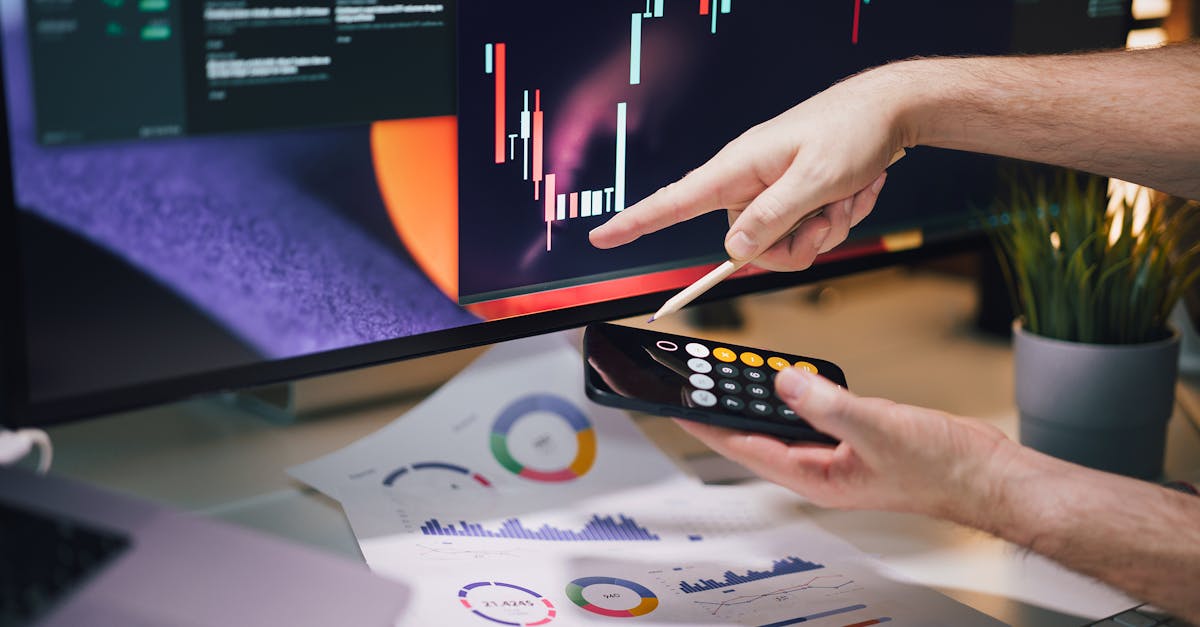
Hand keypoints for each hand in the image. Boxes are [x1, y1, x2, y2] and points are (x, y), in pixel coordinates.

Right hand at [590, 66, 910, 270]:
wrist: (889, 112)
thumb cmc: (852, 132)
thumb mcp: (817, 179)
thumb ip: (773, 218)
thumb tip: (734, 250)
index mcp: (738, 168)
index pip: (674, 202)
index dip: (636, 222)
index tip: (601, 238)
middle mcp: (749, 182)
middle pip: (748, 245)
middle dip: (798, 241)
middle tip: (831, 211)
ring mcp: (772, 191)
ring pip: (783, 244)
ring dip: (824, 228)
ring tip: (846, 194)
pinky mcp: (793, 198)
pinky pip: (806, 234)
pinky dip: (836, 219)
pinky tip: (854, 191)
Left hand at [676, 368, 1015, 520]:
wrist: (984, 472)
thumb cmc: (939, 468)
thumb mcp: (876, 428)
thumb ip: (827, 404)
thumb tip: (785, 381)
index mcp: (814, 477)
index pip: (745, 447)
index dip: (708, 425)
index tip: (677, 406)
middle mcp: (818, 468)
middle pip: (757, 434)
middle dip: (726, 406)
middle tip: (696, 377)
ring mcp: (835, 454)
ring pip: (783, 422)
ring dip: (758, 397)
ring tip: (728, 371)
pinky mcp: (852, 437)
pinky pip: (810, 413)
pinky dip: (794, 394)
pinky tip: (787, 376)